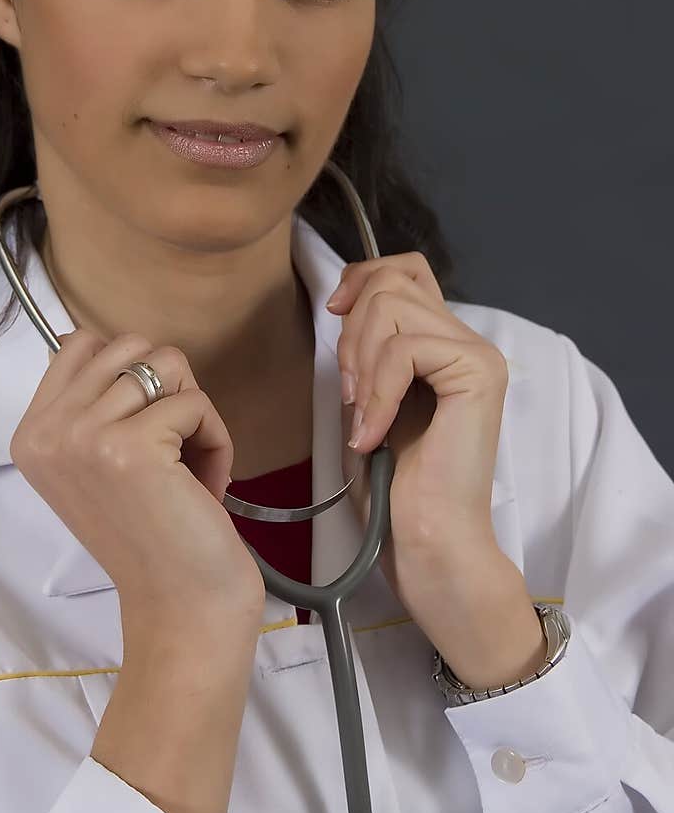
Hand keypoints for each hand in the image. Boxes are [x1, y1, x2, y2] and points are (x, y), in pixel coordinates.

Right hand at [11, 329, 265, 625]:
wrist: (179, 607)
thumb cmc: (151, 535)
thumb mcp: (94, 463)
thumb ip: (92, 405)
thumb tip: (118, 346)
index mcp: (30, 433)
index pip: (79, 342)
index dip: (130, 372)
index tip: (142, 430)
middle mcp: (47, 431)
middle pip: (129, 344)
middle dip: (168, 388)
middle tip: (172, 449)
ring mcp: (84, 436)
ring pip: (167, 363)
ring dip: (194, 412)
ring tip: (188, 466)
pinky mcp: (131, 445)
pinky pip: (195, 401)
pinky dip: (216, 439)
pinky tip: (205, 487)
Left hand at [326, 254, 544, 685]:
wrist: (426, 542)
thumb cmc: (394, 487)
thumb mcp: (366, 399)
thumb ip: (367, 350)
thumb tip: (345, 300)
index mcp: (444, 344)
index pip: (405, 270)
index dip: (362, 276)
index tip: (334, 313)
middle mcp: (468, 342)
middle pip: (391, 283)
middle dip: (351, 333)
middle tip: (350, 396)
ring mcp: (478, 355)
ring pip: (393, 306)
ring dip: (360, 362)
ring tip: (362, 418)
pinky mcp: (478, 373)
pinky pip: (405, 348)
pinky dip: (376, 392)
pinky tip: (373, 434)